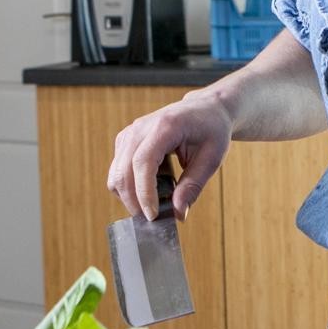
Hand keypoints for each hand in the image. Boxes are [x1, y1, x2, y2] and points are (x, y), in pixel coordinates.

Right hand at [105, 92, 232, 220]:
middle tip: (154, 219)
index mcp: (165, 127)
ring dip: (130, 196)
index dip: (144, 192)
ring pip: (116, 173)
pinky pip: (118, 170)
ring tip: (155, 203)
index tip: (153, 215)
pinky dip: (130, 187)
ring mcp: (130, 133)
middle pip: (123, 171)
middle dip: (134, 201)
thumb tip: (178, 213)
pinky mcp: (126, 141)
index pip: (143, 162)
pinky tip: (152, 189)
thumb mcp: (211, 159)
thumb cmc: (211, 130)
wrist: (205, 109)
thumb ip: (193, 186)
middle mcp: (141, 128)